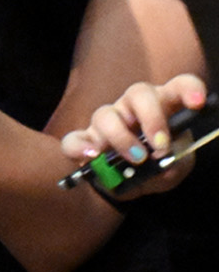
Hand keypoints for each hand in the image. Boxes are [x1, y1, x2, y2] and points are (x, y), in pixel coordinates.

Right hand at [62, 74, 209, 196]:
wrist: (130, 185)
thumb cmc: (157, 168)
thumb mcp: (175, 169)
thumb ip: (173, 165)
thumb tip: (163, 166)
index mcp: (164, 106)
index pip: (178, 86)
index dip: (189, 89)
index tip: (198, 104)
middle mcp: (133, 108)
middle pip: (138, 93)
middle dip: (151, 118)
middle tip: (160, 147)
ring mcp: (107, 122)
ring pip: (105, 114)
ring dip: (121, 137)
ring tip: (136, 160)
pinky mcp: (84, 141)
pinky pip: (74, 139)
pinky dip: (80, 147)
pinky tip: (91, 157)